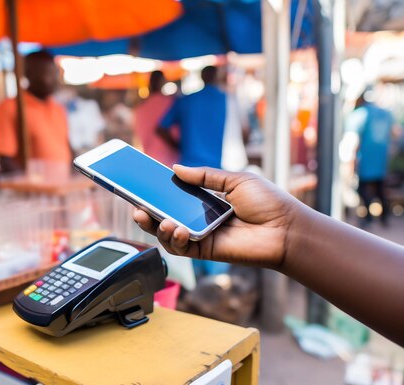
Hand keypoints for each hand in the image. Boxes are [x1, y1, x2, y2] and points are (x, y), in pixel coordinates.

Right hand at [133, 165, 302, 268]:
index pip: (175, 196)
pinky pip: (180, 248)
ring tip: (151, 217)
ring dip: (155, 227)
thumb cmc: (268, 203)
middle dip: (146, 211)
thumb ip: (204, 176)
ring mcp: (201, 235)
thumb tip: (176, 169)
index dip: (157, 192)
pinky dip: (172, 239)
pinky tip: (175, 228)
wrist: (286, 229)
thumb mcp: (234, 180)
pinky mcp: (205, 251)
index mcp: (206, 200)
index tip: (140, 184)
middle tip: (135, 204)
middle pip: (165, 216)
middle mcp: (200, 218)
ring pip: (167, 234)